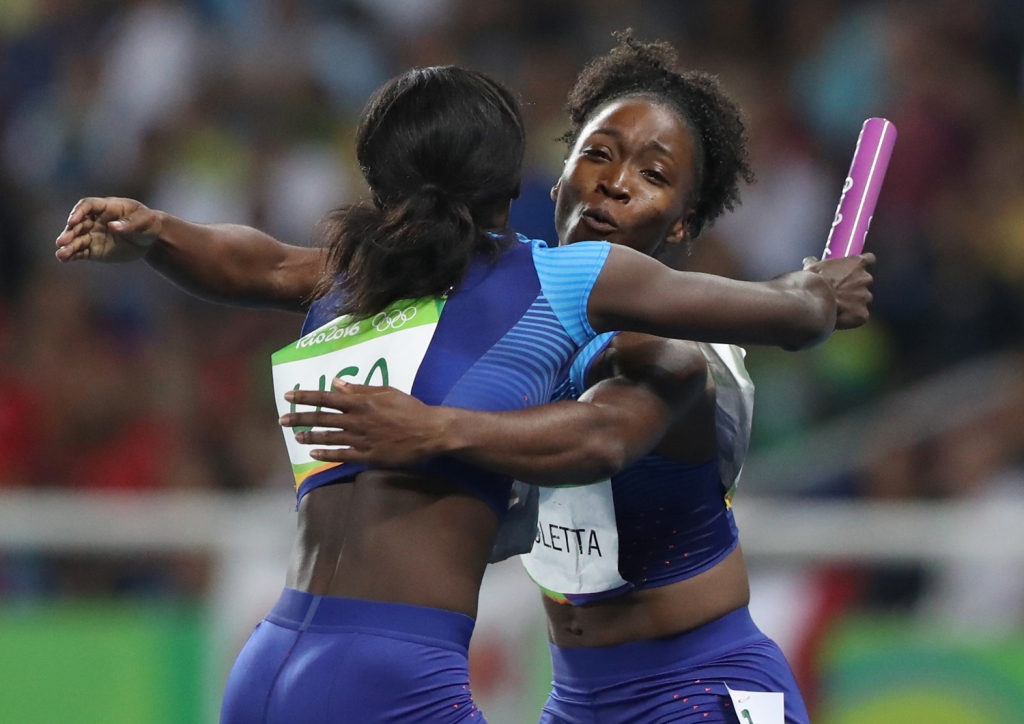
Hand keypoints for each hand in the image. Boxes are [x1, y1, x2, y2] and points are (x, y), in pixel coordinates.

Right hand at [56, 197, 162, 262]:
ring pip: (77, 239)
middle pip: (78, 224)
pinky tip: (64, 259)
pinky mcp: (94, 249)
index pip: (87, 205)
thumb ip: (130, 223)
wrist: (151, 239)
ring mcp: (93, 235)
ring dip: (68, 246)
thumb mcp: (145, 220)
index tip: (73, 222)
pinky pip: (81, 251)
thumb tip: (112, 226)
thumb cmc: (148, 223)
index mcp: (106, 207)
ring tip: (60, 255)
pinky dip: (73, 255)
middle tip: (62, 241)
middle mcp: (95, 220)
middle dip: (69, 232)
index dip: (78, 212)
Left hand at [279, 379, 453, 466]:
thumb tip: (337, 382)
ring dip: (310, 437)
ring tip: (295, 437)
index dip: (305, 397)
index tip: (288, 396)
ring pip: (328, 438)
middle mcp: (356, 420)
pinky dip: (326, 455)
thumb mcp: (386, 392)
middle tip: (282, 420)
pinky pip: (342, 455)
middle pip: (321, 418)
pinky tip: (314, 455)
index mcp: (360, 402)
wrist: (429, 431)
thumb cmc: (410, 408)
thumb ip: (359, 389)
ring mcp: (360, 440)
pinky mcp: (367, 456)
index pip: (325, 397)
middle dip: (299, 418)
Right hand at [803, 253, 874, 328]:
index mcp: (856, 263)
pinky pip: (859, 316)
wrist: (813, 300)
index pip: (869, 259)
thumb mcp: (812, 266)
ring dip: (852, 302)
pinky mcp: (862, 313)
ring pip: (862, 300)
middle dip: (854, 287)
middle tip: (839, 292)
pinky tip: (837, 317)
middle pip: (864, 282)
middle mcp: (865, 278)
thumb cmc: (814, 280)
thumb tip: (811, 261)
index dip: (861, 266)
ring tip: (836, 306)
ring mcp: (865, 297)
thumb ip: (817, 262)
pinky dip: (850, 317)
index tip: (855, 269)